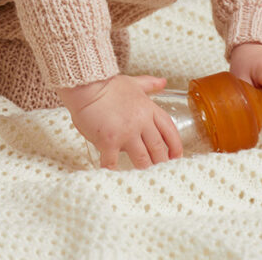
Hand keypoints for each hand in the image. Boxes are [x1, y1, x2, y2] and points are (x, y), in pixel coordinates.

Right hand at [57, 74, 182, 168]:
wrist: (85, 85)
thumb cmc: (106, 84)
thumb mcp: (132, 82)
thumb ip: (149, 84)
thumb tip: (163, 82)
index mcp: (148, 108)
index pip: (169, 130)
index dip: (175, 146)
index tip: (176, 157)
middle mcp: (141, 122)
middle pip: (158, 148)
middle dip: (161, 162)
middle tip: (161, 172)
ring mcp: (126, 132)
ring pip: (142, 159)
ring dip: (144, 170)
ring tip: (144, 179)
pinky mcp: (109, 140)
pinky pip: (113, 162)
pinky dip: (114, 170)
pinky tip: (114, 175)